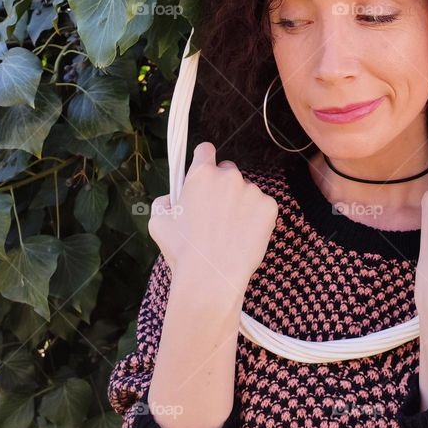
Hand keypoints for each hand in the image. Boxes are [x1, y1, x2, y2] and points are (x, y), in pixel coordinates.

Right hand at [148, 142, 279, 298]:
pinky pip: (261, 206)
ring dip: (239, 203)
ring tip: (229, 232)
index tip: (204, 171)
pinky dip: (255, 217)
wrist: (212, 277)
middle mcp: (229, 176)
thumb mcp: (158, 222)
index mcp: (201, 174)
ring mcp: (252, 190)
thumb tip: (173, 197)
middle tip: (215, 213)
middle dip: (222, 186)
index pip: (205, 150)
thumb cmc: (182, 252)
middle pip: (227, 170)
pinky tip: (243, 235)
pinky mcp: (269, 207)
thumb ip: (164, 201)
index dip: (203, 160)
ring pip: (245, 191)